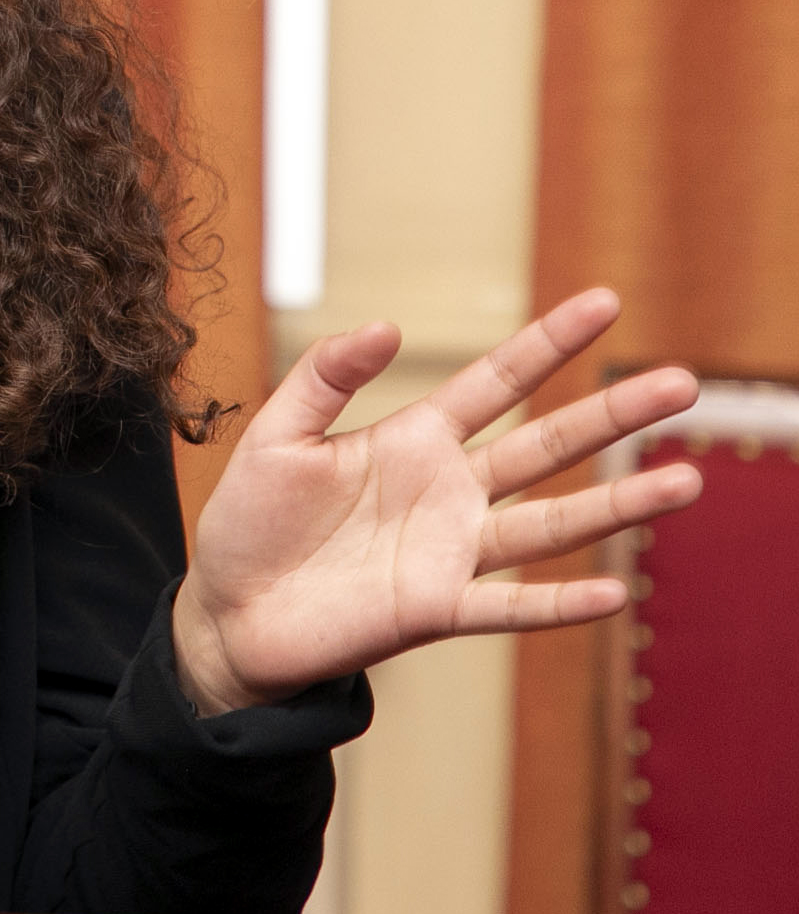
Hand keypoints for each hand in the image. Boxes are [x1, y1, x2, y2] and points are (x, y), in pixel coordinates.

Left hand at [170, 288, 701, 715]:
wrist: (228, 610)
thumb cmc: (250, 520)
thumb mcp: (276, 433)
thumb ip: (325, 377)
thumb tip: (386, 326)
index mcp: (412, 440)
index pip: (497, 382)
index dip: (549, 344)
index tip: (605, 304)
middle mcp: (447, 492)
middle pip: (546, 445)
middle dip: (612, 415)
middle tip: (684, 384)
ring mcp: (449, 552)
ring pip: (550, 524)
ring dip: (617, 505)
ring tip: (686, 479)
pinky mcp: (435, 610)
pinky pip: (509, 606)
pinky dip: (559, 602)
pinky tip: (614, 590)